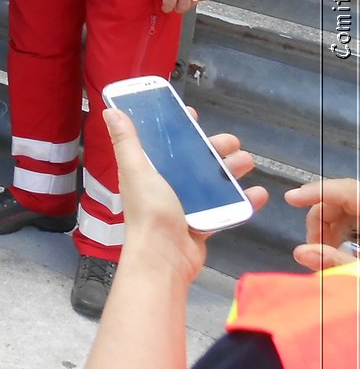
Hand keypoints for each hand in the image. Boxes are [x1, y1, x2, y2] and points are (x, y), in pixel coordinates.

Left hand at [104, 108, 265, 282]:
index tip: (193, 116)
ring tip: (248, 162)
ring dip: (232, 170)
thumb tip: (111, 111)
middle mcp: (167, 184)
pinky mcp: (204, 221)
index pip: (163, 143)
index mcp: (148, 170)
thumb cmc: (149, 212)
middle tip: (233, 142)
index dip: (177, 128)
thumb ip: (127, 142)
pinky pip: (226, 207)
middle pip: (195, 159)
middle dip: (215, 148)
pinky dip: (243, 200)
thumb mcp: (136, 171)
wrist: (165, 257)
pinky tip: (258, 194)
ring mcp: (187, 204)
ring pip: (213, 181)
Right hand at [286, 178, 359, 270]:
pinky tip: (339, 253)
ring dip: (329, 231)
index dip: (314, 192)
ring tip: (325, 255)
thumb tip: (300, 253)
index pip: (343, 189)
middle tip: (312, 248)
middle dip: (320, 222)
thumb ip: (336, 261)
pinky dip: (342, 234)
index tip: (290, 200)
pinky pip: (354, 222)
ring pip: (346, 212)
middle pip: (340, 202)